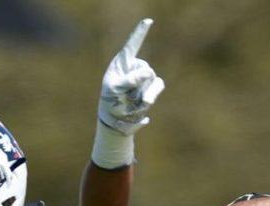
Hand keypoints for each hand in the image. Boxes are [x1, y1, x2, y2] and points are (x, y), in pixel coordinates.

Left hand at [98, 18, 164, 135]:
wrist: (116, 121)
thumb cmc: (110, 103)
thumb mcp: (114, 91)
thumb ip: (129, 80)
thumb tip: (148, 72)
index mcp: (120, 64)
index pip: (132, 45)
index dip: (140, 33)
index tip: (148, 21)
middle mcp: (133, 67)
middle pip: (145, 70)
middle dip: (138, 86)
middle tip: (125, 97)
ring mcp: (143, 76)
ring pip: (153, 79)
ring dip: (143, 94)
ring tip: (131, 102)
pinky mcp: (151, 86)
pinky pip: (158, 85)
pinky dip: (152, 95)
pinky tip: (143, 104)